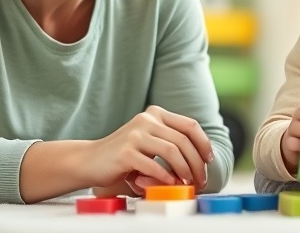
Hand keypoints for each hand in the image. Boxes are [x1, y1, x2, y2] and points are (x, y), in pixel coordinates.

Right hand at [88, 105, 213, 191]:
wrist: (90, 160)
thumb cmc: (125, 156)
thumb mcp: (150, 142)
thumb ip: (170, 144)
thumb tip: (201, 162)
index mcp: (156, 114)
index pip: (190, 125)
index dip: (204, 143)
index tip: (209, 160)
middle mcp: (146, 119)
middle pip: (183, 140)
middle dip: (197, 163)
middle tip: (201, 180)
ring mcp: (135, 134)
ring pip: (172, 151)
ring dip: (185, 170)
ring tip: (187, 183)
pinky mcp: (125, 152)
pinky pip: (153, 165)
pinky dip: (165, 176)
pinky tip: (170, 184)